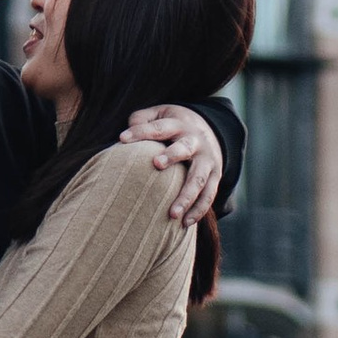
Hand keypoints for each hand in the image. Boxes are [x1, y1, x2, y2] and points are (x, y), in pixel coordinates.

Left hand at [126, 103, 223, 225]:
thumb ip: (142, 120)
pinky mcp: (215, 176)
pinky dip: (199, 210)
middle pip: (185, 147)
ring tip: (172, 214)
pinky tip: (185, 223)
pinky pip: (209, 195)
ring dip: (186, 196)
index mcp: (179, 124)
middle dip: (172, 155)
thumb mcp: (160, 114)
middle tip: (156, 164)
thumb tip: (124, 136)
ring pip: (199, 179)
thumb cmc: (173, 126)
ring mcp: (208, 160)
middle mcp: (196, 141)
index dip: (141, 132)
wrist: (211, 131)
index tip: (122, 139)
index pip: (159, 127)